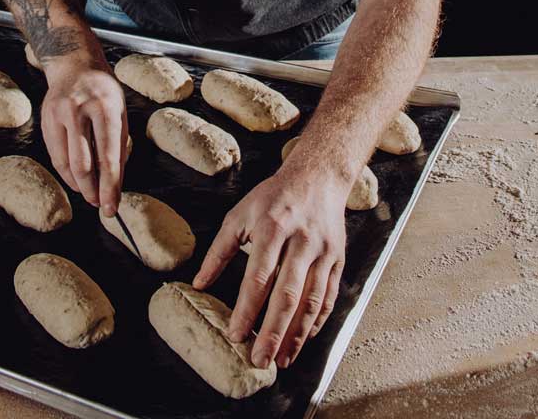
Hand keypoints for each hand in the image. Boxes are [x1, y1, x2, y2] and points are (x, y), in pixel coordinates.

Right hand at [40, 62, 127, 216]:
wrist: (75, 65)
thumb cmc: (103, 93)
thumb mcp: (120, 112)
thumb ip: (118, 146)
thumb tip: (113, 184)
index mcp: (106, 108)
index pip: (108, 156)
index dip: (110, 186)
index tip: (112, 207)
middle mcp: (80, 110)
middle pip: (83, 164)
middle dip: (92, 191)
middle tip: (100, 206)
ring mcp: (59, 114)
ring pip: (65, 163)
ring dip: (78, 185)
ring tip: (89, 194)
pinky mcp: (45, 119)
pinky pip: (55, 155)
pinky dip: (66, 172)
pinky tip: (76, 179)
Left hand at [192, 165, 346, 369]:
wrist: (318, 177)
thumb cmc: (274, 197)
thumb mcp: (240, 214)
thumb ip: (219, 250)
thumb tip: (199, 283)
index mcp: (272, 228)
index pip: (258, 277)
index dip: (247, 309)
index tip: (235, 335)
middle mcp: (300, 241)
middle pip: (287, 294)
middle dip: (273, 332)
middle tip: (259, 360)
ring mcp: (323, 252)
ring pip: (312, 300)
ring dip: (296, 334)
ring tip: (281, 359)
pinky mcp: (338, 259)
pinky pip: (329, 296)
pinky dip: (317, 321)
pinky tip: (303, 338)